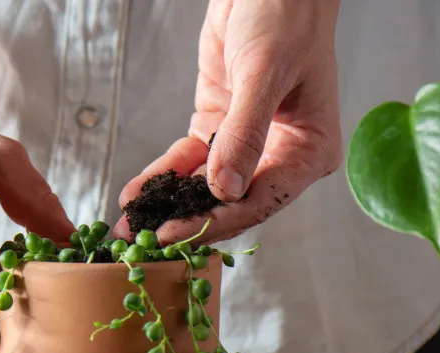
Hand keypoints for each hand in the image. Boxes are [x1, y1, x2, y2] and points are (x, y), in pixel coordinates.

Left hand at [115, 0, 342, 244]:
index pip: (260, 200)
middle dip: (186, 221)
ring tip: (130, 225)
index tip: (175, 233)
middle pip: (230, 202)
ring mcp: (246, 145)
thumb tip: (225, 190)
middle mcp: (280, 156)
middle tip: (143, 242)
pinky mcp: (217, 129)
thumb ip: (244, 134)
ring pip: (204, 186)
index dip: (215, 220)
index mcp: (308, 152)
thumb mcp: (265, 73)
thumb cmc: (285, 18)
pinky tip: (136, 194)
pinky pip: (188, 161)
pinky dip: (162, 176)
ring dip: (168, 204)